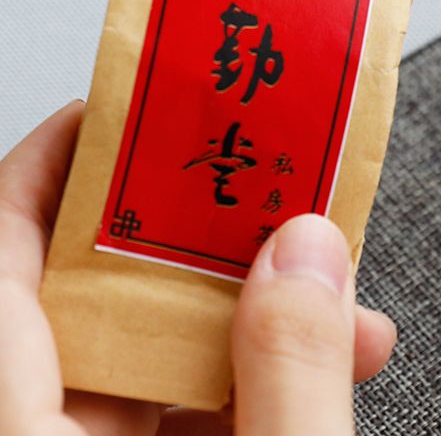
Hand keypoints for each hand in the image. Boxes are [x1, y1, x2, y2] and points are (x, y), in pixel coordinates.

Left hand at [0, 102, 394, 434]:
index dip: (49, 170)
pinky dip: (254, 382)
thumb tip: (307, 253)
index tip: (111, 114)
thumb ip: (291, 374)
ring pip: (150, 355)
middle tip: (250, 186)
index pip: (2, 258)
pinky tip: (328, 370)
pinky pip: (182, 411)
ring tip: (323, 286)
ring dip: (245, 314)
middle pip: (93, 296)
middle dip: (194, 238)